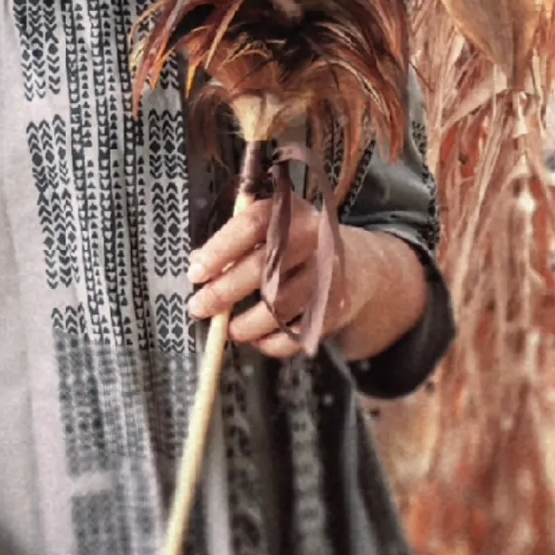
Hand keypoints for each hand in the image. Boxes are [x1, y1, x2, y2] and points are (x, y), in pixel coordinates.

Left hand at [186, 194, 351, 358]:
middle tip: (199, 306)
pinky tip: (257, 339)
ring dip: (245, 323)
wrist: (359, 265)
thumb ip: (235, 241)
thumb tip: (197, 262)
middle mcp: (314, 239)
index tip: (196, 272)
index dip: (220, 249)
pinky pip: (296, 333)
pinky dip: (271, 342)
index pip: (251, 225)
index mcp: (292, 212)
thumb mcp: (272, 229)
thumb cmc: (298, 245)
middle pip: (262, 268)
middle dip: (224, 292)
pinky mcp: (335, 308)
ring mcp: (328, 275)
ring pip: (278, 306)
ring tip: (227, 328)